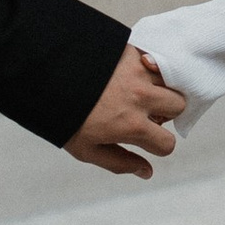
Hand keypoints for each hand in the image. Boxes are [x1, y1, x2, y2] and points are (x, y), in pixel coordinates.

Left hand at [66, 43, 185, 180]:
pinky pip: (157, 60)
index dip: (158, 145)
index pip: (166, 143)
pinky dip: (153, 67)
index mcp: (132, 125)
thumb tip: (147, 172)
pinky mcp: (133, 51)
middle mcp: (141, 97)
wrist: (46, 75)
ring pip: (171, 81)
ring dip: (162, 87)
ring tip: (140, 90)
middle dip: (165, 112)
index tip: (147, 139)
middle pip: (178, 107)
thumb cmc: (65, 117)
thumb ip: (120, 162)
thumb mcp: (88, 150)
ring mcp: (139, 71)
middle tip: (145, 111)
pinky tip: (133, 72)